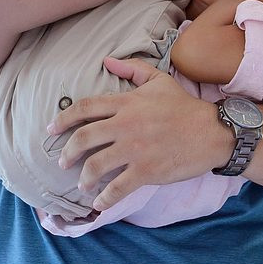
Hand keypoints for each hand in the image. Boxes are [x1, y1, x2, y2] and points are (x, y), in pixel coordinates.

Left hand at [50, 57, 223, 211]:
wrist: (212, 132)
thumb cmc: (184, 106)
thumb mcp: (159, 80)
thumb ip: (132, 69)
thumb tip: (106, 60)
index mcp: (126, 103)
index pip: (84, 108)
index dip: (62, 119)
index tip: (50, 129)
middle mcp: (126, 125)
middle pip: (83, 139)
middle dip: (67, 152)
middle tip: (62, 161)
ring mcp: (135, 150)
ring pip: (96, 166)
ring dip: (84, 178)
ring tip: (82, 184)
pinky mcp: (146, 171)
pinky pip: (117, 188)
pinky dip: (104, 199)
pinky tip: (99, 203)